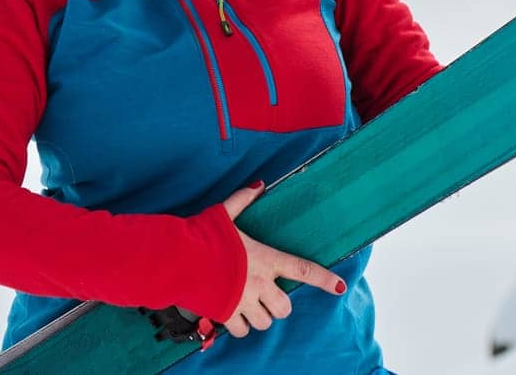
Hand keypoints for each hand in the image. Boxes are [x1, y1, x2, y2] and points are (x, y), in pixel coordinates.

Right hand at [215, 181, 345, 337]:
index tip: (339, 287)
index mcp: (265, 258)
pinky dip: (241, 326)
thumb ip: (243, 200)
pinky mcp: (227, 314)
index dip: (324, 279)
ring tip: (249, 305)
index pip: (303, 270)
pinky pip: (243, 331)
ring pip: (266, 322)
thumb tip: (260, 184)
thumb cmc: (200, 235)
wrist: (176, 258)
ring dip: (260, 316)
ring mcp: (244, 301)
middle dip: (279, 305)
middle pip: (285, 308)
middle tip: (267, 296)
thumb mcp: (223, 214)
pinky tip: (233, 314)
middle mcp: (259, 283)